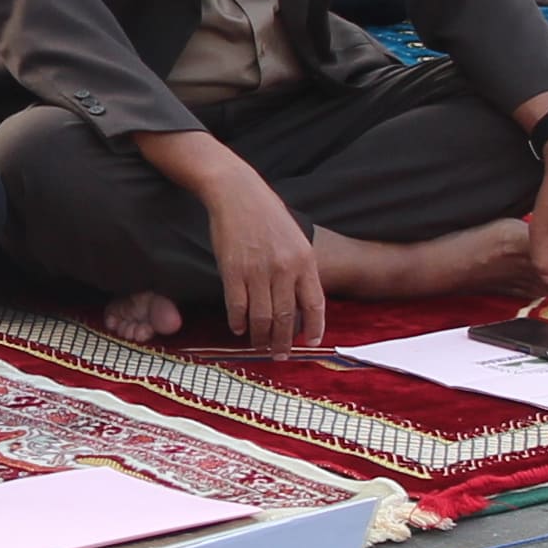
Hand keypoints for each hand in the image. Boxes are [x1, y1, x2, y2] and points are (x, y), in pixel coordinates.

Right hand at [201, 169, 328, 348]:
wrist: (237, 193)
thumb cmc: (267, 214)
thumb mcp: (295, 239)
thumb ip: (299, 269)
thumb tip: (300, 305)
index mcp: (305, 260)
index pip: (315, 304)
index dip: (315, 328)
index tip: (311, 343)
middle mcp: (284, 268)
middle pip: (287, 317)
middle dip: (284, 341)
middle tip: (279, 354)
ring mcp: (258, 271)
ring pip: (262, 317)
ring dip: (260, 337)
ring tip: (259, 345)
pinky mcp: (233, 271)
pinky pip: (237, 307)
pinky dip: (238, 322)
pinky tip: (238, 328)